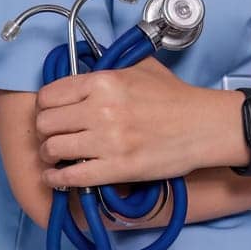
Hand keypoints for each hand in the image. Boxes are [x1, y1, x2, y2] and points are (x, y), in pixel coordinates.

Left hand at [33, 58, 239, 188]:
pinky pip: (72, 177)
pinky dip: (58, 180)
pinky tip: (58, 178)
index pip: (49, 95)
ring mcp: (108, 140)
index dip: (45, 107)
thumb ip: (108, 70)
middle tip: (54, 136)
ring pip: (52, 149)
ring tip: (57, 157)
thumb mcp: (140, 69)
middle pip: (45, 123)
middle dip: (46, 131)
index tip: (52, 113)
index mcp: (103, 82)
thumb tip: (83, 74)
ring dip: (50, 156)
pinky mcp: (118, 168)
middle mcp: (101, 109)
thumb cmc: (177, 98)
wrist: (205, 126)